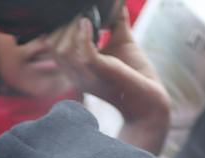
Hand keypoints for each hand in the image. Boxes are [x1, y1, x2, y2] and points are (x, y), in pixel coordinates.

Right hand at [45, 8, 170, 153]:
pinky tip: (88, 21)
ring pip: (63, 49)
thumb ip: (115, 21)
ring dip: (72, 27)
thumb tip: (115, 0)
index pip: (52, 45)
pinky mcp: (103, 73)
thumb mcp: (122, 41)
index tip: (71, 11)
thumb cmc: (136, 74)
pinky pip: (84, 54)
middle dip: (63, 24)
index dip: (57, 26)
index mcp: (77, 68)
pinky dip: (83, 34)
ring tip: (84, 15)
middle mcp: (77, 74)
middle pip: (53, 45)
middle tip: (81, 12)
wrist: (151, 101)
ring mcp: (88, 75)